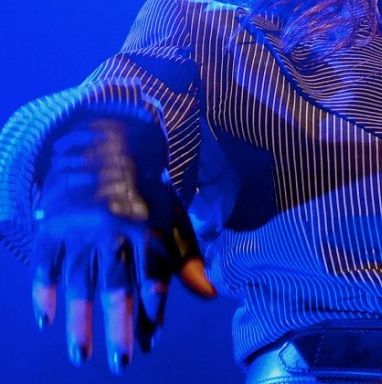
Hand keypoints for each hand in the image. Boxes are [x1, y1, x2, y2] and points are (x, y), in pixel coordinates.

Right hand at [30, 118, 215, 373]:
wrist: (102, 146)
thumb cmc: (146, 190)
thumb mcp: (173, 216)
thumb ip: (188, 257)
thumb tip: (210, 295)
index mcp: (149, 224)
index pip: (153, 276)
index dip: (153, 310)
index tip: (152, 340)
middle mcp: (114, 228)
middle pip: (117, 285)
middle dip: (120, 326)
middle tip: (122, 362)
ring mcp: (79, 228)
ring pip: (80, 282)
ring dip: (80, 321)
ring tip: (83, 354)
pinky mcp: (52, 227)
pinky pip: (45, 266)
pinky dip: (45, 293)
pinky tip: (47, 320)